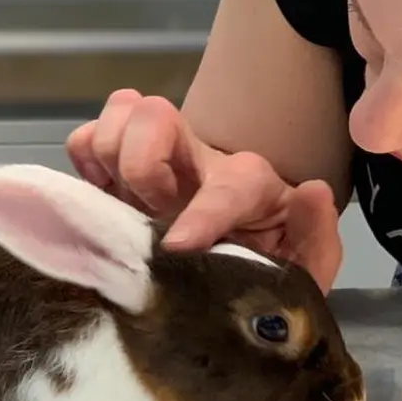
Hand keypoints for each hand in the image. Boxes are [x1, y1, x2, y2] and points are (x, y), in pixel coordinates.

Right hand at [66, 90, 343, 289]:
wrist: (231, 286)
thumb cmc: (265, 274)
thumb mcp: (302, 272)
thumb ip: (316, 238)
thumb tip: (312, 192)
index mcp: (250, 186)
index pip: (228, 184)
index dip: (203, 211)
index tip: (179, 246)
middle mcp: (200, 161)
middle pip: (155, 114)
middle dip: (142, 166)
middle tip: (148, 215)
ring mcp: (157, 159)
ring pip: (121, 115)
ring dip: (114, 160)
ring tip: (128, 208)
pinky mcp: (119, 171)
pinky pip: (86, 140)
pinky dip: (86, 165)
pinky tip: (105, 201)